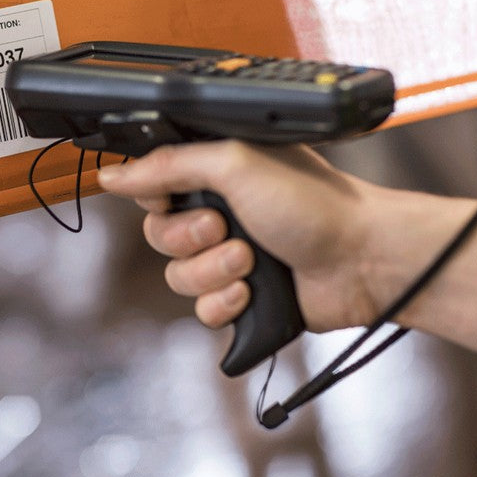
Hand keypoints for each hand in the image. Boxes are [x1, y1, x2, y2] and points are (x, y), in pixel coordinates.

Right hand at [97, 141, 380, 332]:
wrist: (362, 258)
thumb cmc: (315, 202)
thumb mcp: (234, 164)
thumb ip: (168, 165)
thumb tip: (114, 173)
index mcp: (216, 174)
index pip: (153, 187)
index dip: (155, 198)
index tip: (171, 198)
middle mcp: (220, 213)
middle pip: (159, 236)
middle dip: (188, 237)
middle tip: (225, 226)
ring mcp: (230, 257)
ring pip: (178, 277)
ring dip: (211, 271)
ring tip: (250, 261)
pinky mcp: (243, 298)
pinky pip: (203, 311)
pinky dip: (224, 303)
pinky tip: (252, 291)